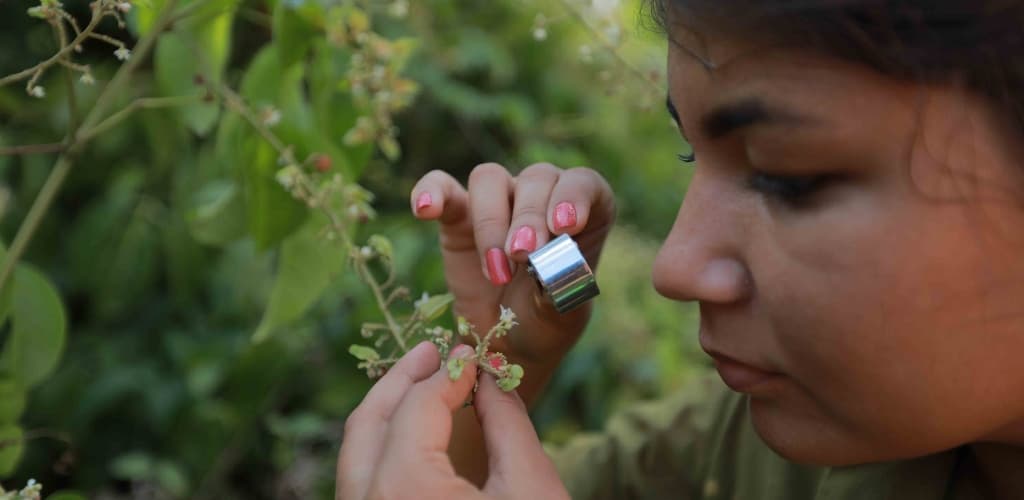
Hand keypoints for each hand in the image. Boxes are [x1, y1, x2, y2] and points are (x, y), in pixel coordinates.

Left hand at [336, 342, 568, 499]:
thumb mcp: (532, 486)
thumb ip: (507, 423)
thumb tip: (489, 378)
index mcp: (404, 490)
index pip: (418, 409)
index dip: (448, 373)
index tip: (474, 355)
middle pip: (367, 426)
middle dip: (401, 382)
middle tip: (432, 352)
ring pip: (357, 457)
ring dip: (388, 414)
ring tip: (422, 382)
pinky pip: (364, 483)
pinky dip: (385, 450)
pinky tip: (415, 433)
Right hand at [410, 163, 615, 368]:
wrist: (504, 343)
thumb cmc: (544, 321)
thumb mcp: (562, 314)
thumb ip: (561, 290)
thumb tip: (548, 271)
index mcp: (584, 213)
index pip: (585, 184)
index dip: (576, 196)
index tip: (565, 225)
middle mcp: (543, 196)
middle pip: (536, 179)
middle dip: (529, 218)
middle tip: (523, 256)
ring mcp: (499, 201)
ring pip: (490, 178)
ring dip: (491, 219)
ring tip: (495, 269)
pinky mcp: (458, 213)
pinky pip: (441, 186)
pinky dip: (431, 192)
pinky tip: (424, 210)